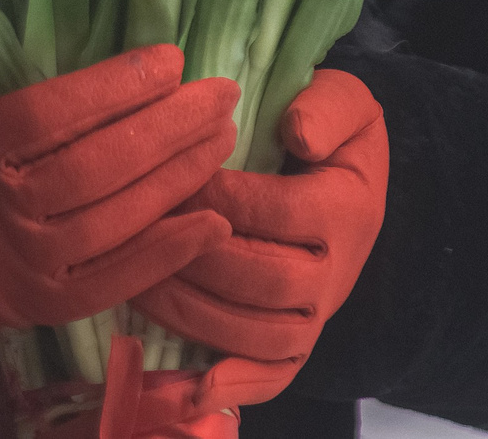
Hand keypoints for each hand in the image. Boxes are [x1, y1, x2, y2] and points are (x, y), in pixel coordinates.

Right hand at [0, 43, 237, 355]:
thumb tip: (10, 34)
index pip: (53, 113)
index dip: (117, 85)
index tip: (168, 57)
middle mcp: (4, 212)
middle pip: (103, 163)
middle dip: (171, 123)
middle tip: (220, 90)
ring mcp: (30, 266)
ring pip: (121, 216)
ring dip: (181, 174)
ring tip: (223, 135)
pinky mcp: (47, 307)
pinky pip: (120, 280)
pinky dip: (171, 251)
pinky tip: (214, 219)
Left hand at [130, 69, 387, 402]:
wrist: (350, 174)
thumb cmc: (328, 128)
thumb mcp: (342, 98)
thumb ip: (325, 105)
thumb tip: (298, 132)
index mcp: (346, 209)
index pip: (273, 213)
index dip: (215, 198)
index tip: (168, 176)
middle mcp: (338, 271)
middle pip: (262, 281)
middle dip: (194, 256)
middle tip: (138, 229)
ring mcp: (318, 313)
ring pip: (256, 332)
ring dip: (193, 313)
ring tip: (137, 283)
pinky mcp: (301, 339)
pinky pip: (275, 375)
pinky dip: (236, 385)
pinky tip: (191, 388)